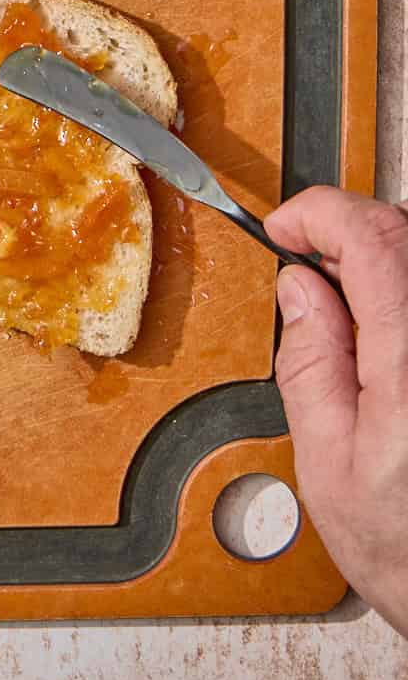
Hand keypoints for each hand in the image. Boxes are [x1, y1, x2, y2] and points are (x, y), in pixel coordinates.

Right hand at [267, 186, 407, 633]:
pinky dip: (404, 296)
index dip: (318, 214)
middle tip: (307, 269)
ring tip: (347, 311)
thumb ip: (311, 364)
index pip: (370, 237)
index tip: (283, 228)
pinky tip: (387, 341)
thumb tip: (299, 288)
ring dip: (384, 261)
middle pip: (405, 235)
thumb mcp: (330, 465)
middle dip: (350, 232)